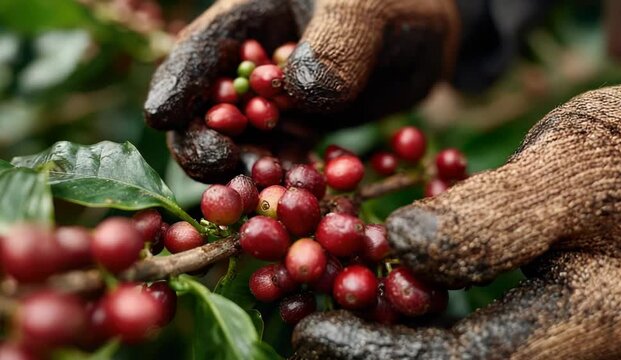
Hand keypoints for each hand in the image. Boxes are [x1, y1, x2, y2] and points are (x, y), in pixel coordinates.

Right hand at [144, 0, 458, 182]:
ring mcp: (273, 105)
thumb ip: (336, 42)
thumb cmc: (393, 0)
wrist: (426, 33)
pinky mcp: (300, 133)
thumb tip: (298, 92)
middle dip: (204, 140)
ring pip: (240, 145)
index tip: (163, 117)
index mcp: (247, 20)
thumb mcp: (365, 7)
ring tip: (262, 192)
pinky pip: (283, 162)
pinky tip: (297, 195)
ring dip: (245, 172)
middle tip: (222, 165)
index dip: (176, 84)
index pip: (197, 52)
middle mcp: (250, 68)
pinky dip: (285, 182)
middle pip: (204, 110)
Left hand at [291, 84, 620, 358]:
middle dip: (382, 354)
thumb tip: (400, 243)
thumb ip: (494, 215)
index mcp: (597, 319)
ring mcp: (566, 342)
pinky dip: (425, 322)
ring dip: (400, 338)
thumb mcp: (571, 168)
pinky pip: (482, 338)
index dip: (380, 354)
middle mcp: (583, 349)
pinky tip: (387, 295)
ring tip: (338, 309)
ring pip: (472, 356)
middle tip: (313, 329)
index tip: (311, 333)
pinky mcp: (550, 328)